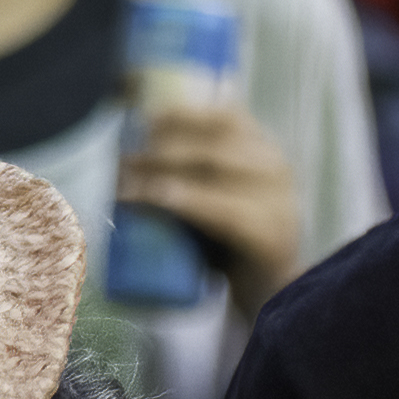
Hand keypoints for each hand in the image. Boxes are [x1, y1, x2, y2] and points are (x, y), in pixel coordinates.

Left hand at [121, 100, 304, 310]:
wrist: (269, 294)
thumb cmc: (227, 239)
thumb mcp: (211, 192)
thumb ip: (187, 163)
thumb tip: (125, 123)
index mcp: (263, 150)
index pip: (225, 112)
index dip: (179, 106)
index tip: (134, 103)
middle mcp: (276, 168)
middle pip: (213, 137)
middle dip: (161, 140)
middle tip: (119, 153)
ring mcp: (279, 201)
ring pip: (213, 167)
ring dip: (161, 168)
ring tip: (122, 178)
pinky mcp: (270, 236)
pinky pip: (221, 210)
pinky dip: (181, 200)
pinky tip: (150, 197)